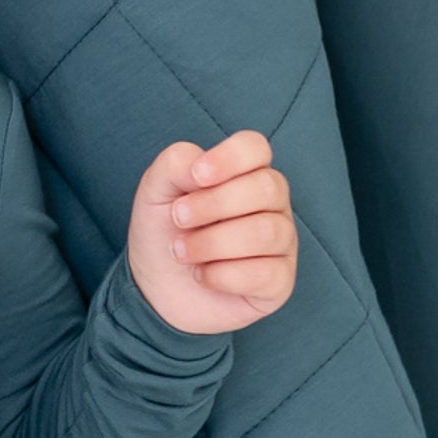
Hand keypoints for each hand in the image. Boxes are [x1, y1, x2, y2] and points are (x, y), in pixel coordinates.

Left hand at [123, 129, 297, 336]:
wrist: (157, 289)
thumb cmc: (165, 233)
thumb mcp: (156, 191)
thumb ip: (176, 163)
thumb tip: (200, 165)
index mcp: (246, 173)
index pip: (256, 148)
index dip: (229, 158)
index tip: (195, 177)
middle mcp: (272, 204)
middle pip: (266, 187)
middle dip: (213, 205)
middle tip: (178, 220)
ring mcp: (281, 242)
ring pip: (266, 232)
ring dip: (211, 243)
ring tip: (181, 251)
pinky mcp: (280, 281)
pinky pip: (265, 273)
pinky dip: (222, 276)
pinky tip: (203, 275)